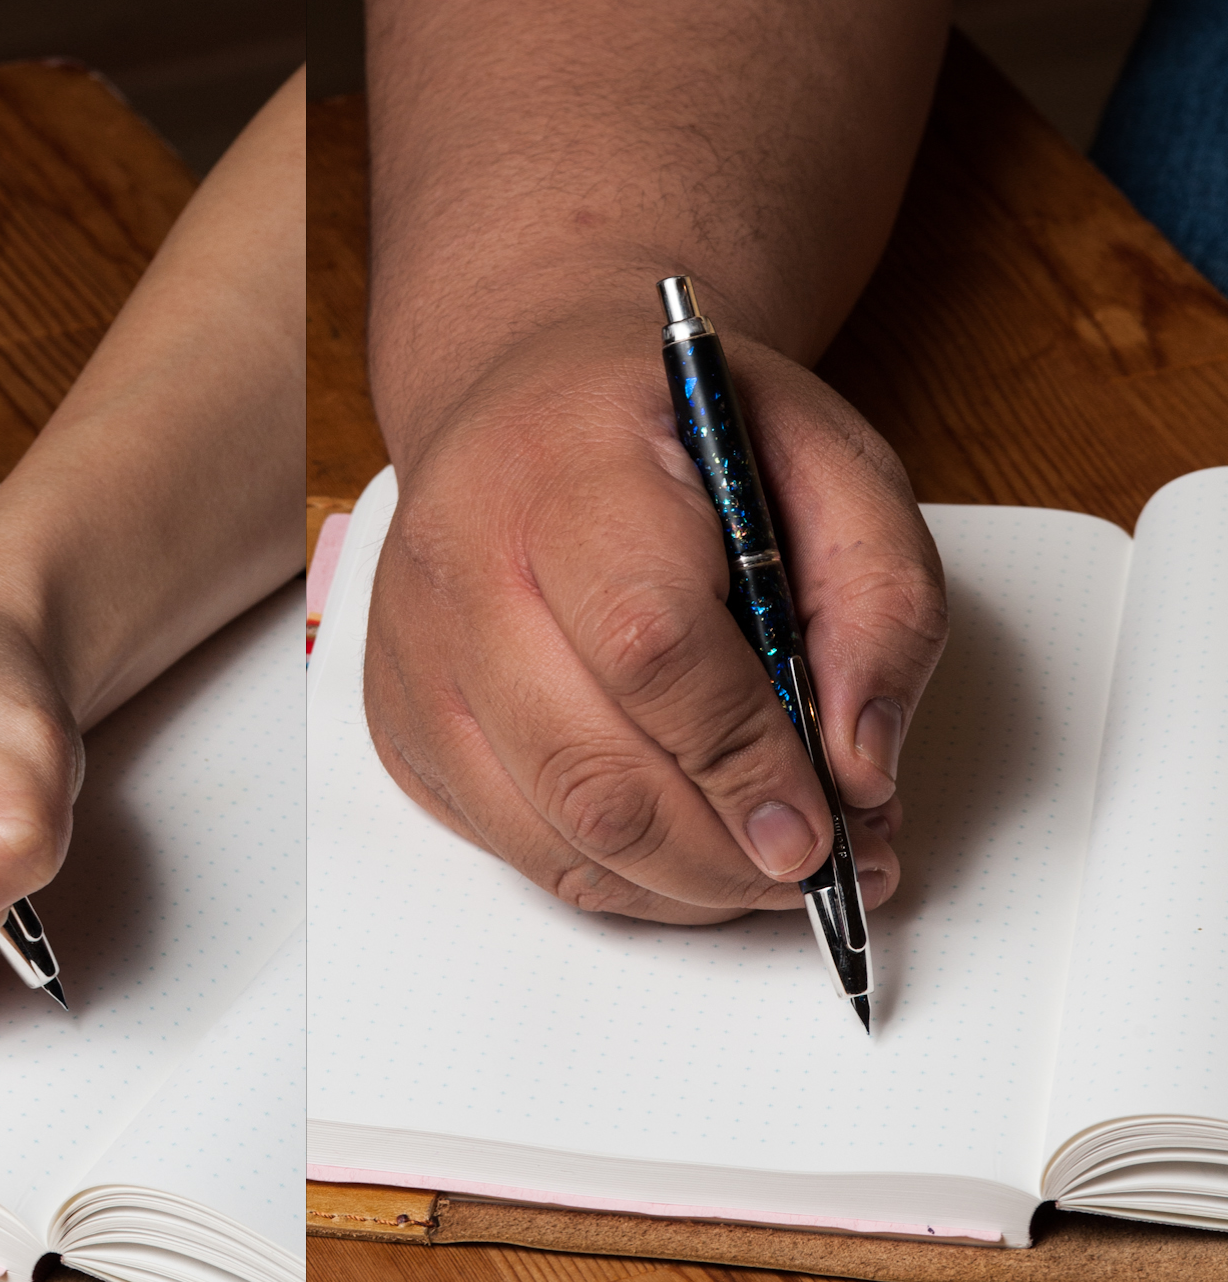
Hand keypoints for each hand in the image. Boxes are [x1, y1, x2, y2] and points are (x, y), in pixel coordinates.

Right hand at [364, 317, 944, 920]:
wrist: (526, 399)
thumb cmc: (675, 428)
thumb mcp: (828, 457)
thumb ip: (881, 600)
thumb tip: (858, 767)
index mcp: (565, 466)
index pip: (645, 645)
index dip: (743, 756)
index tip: (826, 823)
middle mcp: (459, 559)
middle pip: (588, 769)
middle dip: (722, 852)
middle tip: (816, 864)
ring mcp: (416, 651)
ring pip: (548, 832)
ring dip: (680, 883)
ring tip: (765, 861)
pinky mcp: (399, 720)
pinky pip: (515, 848)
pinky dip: (620, 875)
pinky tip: (684, 840)